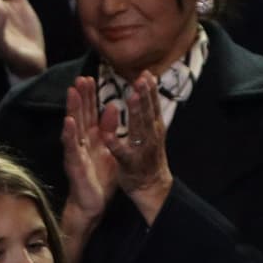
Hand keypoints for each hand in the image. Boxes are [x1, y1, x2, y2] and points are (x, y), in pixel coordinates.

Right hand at [61, 76, 116, 223]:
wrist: (92, 202)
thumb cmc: (100, 176)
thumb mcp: (109, 149)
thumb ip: (110, 129)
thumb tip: (113, 107)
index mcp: (91, 137)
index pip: (89, 112)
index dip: (89, 96)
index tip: (89, 77)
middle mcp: (81, 141)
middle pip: (80, 114)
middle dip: (80, 96)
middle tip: (80, 77)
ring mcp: (75, 151)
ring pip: (73, 126)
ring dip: (72, 109)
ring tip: (72, 91)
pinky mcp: (74, 164)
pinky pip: (72, 147)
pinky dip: (69, 134)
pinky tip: (68, 122)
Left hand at [109, 72, 172, 225]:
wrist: (152, 188)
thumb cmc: (149, 159)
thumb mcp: (151, 134)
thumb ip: (146, 114)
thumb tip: (147, 91)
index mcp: (154, 129)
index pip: (152, 106)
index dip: (150, 90)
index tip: (148, 74)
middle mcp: (151, 137)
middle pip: (148, 113)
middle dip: (146, 95)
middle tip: (143, 78)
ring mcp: (141, 150)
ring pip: (139, 128)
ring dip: (136, 112)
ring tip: (132, 97)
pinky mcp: (129, 163)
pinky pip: (121, 152)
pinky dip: (115, 143)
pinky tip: (108, 135)